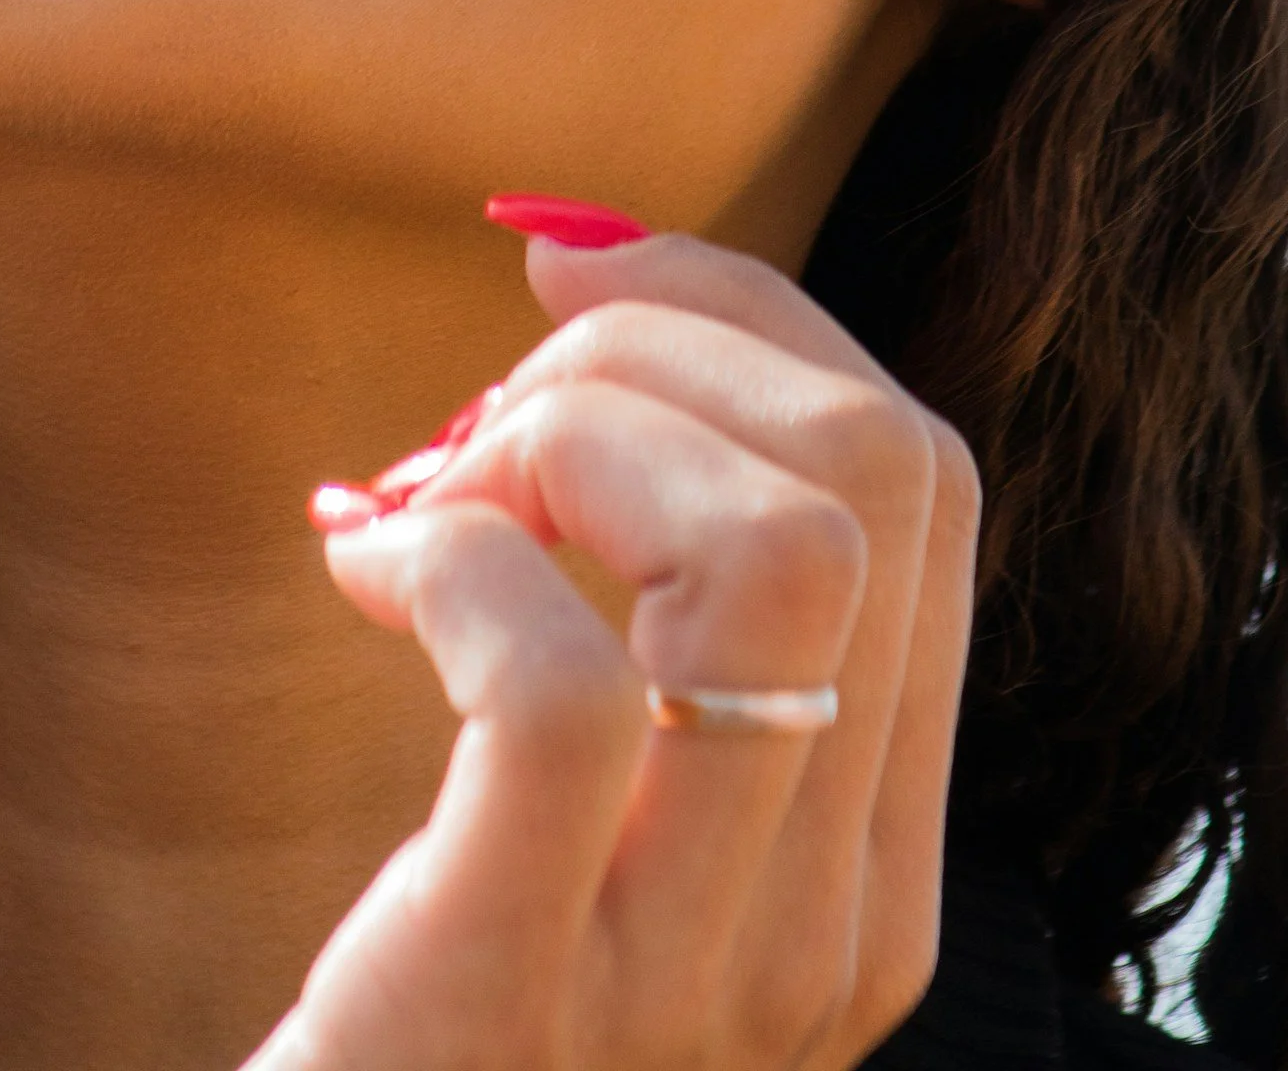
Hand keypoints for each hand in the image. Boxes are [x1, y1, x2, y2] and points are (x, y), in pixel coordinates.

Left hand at [255, 233, 978, 1070]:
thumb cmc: (436, 1003)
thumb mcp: (611, 814)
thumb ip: (655, 616)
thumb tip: (581, 295)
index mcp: (869, 861)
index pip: (923, 482)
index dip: (752, 314)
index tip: (580, 289)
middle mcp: (831, 927)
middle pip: (874, 474)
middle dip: (666, 347)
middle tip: (488, 418)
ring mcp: (693, 976)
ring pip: (774, 546)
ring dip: (572, 435)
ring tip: (436, 498)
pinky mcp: (512, 993)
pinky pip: (556, 681)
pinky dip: (455, 557)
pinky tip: (363, 577)